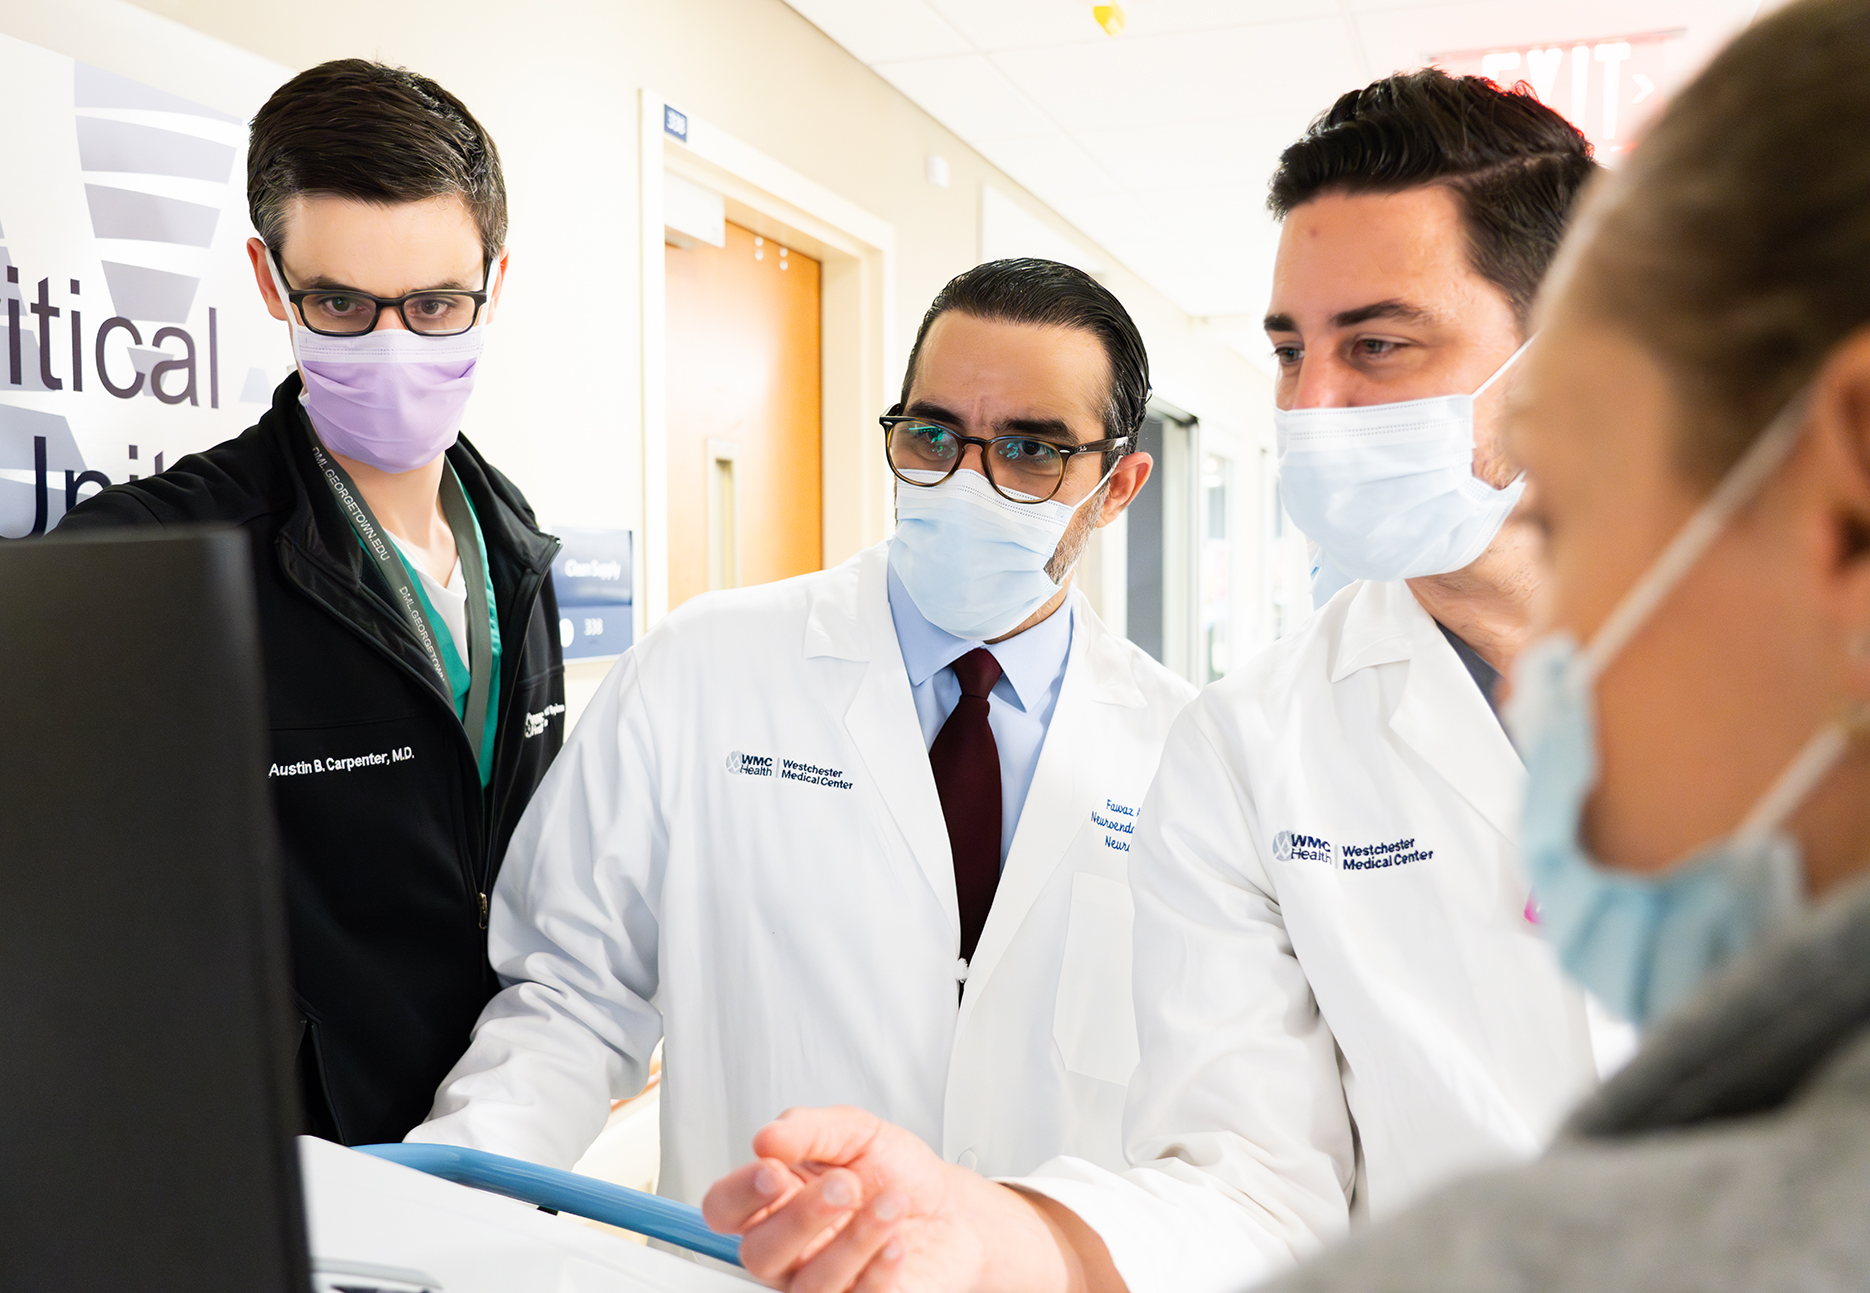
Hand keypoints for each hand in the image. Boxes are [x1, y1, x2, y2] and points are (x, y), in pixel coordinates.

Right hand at [702, 1106, 1079, 1292]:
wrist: (952, 1209)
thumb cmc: (895, 1171)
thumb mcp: (856, 1132)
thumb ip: (809, 1130)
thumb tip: (765, 1137)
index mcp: (776, 1200)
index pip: (724, 1208)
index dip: (739, 1194)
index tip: (775, 1170)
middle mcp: (790, 1249)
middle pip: (758, 1254)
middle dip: (801, 1218)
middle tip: (845, 1185)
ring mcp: (821, 1282)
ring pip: (808, 1285)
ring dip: (852, 1241)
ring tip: (890, 1204)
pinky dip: (877, 1271)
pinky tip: (897, 1243)